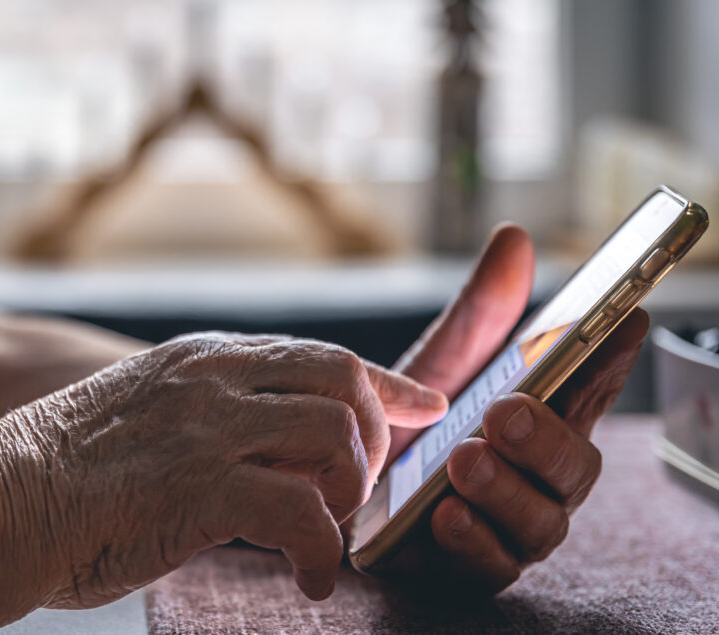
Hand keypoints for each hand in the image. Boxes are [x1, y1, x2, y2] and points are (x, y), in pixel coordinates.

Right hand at [0, 332, 447, 607]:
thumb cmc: (61, 475)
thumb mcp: (142, 413)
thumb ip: (205, 413)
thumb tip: (266, 446)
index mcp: (202, 359)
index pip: (320, 355)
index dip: (386, 380)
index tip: (427, 404)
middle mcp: (212, 379)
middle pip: (342, 385)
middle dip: (374, 440)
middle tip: (358, 491)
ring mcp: (208, 426)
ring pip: (335, 440)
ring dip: (349, 495)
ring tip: (325, 533)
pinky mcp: (200, 484)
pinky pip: (305, 515)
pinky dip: (323, 552)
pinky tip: (309, 580)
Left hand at [383, 224, 648, 593]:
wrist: (335, 487)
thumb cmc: (404, 430)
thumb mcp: (434, 369)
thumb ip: (476, 316)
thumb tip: (513, 237)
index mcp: (539, 424)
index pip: (591, 391)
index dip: (613, 359)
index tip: (623, 319)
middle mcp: (537, 479)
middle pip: (578, 466)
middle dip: (548, 438)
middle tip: (505, 411)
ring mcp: (510, 527)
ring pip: (543, 521)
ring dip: (506, 488)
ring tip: (464, 460)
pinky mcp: (470, 567)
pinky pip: (491, 566)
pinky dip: (472, 540)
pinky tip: (444, 515)